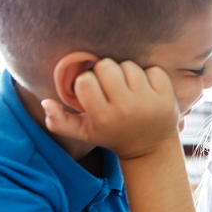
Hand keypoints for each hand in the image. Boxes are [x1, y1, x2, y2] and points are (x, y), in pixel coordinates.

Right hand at [42, 59, 180, 159]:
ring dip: (126, 73)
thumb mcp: (85, 133)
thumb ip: (59, 122)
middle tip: (110, 86)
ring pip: (129, 65)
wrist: (150, 146)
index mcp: (103, 117)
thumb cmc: (112, 135)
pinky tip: (146, 89)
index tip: (93, 91)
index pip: (85, 81)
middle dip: (105, 72)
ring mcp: (149, 102)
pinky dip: (149, 75)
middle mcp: (126, 109)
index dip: (86, 81)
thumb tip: (44, 103)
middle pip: (107, 66)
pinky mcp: (167, 96)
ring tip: (127, 88)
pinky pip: (152, 69)